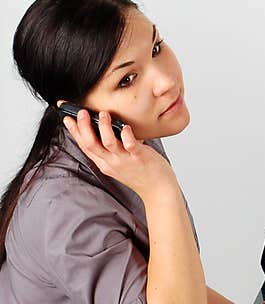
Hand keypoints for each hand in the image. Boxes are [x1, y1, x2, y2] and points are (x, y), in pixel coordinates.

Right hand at [62, 108, 176, 199]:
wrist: (159, 191)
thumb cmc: (142, 175)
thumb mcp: (120, 164)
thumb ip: (113, 150)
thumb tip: (110, 130)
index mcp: (105, 163)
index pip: (85, 147)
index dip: (75, 132)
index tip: (67, 119)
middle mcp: (112, 162)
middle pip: (91, 144)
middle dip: (83, 127)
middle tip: (81, 112)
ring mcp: (125, 160)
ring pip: (108, 143)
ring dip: (103, 127)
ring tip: (103, 114)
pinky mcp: (139, 158)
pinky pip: (130, 145)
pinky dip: (126, 135)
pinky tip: (125, 126)